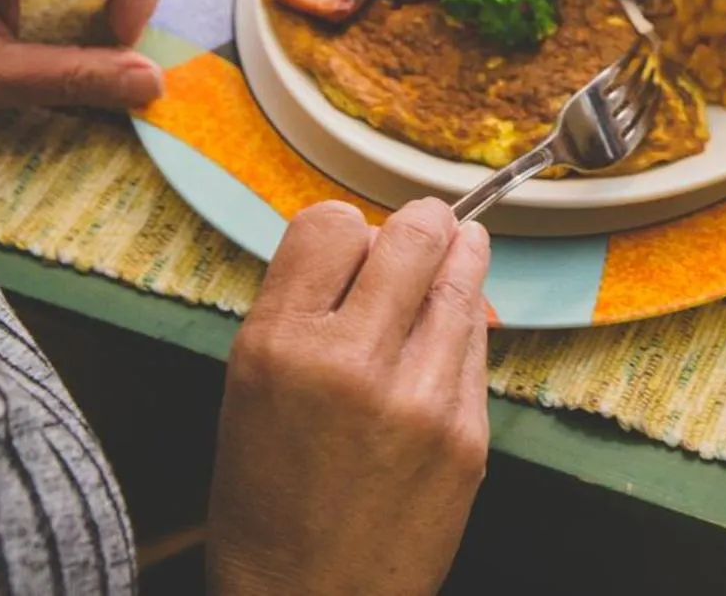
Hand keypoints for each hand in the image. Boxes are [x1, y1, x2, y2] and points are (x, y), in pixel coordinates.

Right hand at [209, 200, 492, 595]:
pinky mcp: (467, 431)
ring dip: (458, 261)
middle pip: (415, 232)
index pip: (329, 224)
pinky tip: (445, 338)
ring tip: (454, 256)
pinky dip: (462, 328)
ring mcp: (419, 397)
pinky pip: (475, 342)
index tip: (355, 244)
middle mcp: (350, 362)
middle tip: (424, 232)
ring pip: (463, 276)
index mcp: (278, 348)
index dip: (346, 228)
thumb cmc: (270, 501)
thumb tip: (368, 243)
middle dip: (422, 226)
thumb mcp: (249, 391)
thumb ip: (303, 311)